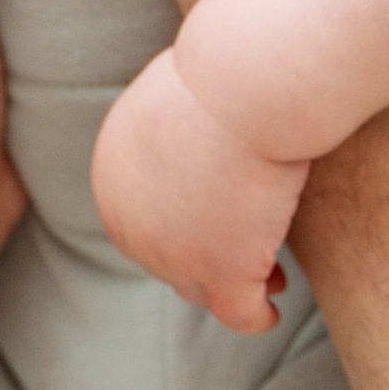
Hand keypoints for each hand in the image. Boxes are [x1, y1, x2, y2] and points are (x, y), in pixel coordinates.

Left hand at [90, 45, 304, 336]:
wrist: (245, 82)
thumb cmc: (225, 72)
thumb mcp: (179, 95)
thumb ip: (176, 125)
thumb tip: (195, 131)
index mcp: (113, 177)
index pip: (144, 217)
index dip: (185, 227)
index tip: (226, 224)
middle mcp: (129, 224)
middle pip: (168, 257)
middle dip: (209, 259)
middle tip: (254, 258)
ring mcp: (171, 256)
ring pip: (201, 288)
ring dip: (233, 289)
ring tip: (275, 282)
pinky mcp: (220, 275)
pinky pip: (239, 314)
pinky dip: (256, 316)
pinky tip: (274, 310)